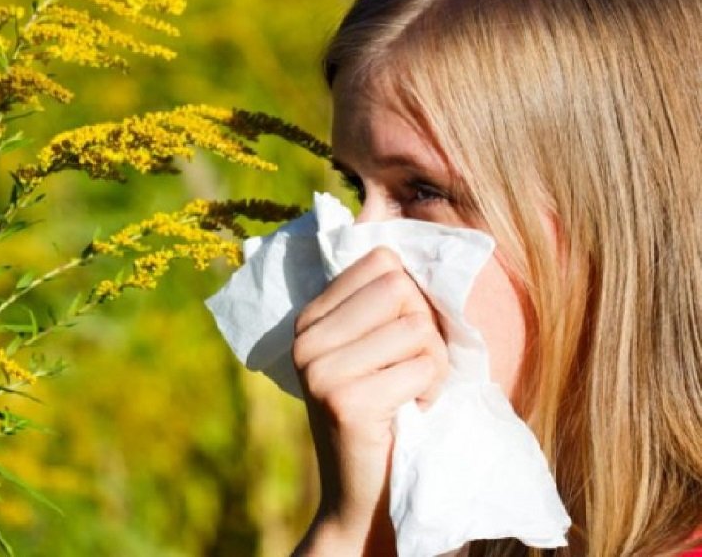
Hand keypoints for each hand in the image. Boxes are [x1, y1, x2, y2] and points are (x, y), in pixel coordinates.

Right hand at [290, 247, 448, 555]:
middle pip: (401, 290)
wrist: (364, 496)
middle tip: (406, 371)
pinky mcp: (346, 400)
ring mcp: (320, 370)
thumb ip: (383, 303)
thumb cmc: (387, 414)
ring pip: (417, 328)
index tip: (398, 340)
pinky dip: (430, 391)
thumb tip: (416, 241)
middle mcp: (306, 340)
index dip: (410, 297)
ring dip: (430, 366)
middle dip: (425, 330)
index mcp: (309, 318)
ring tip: (406, 394)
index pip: (381, 261)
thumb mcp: (374, 350)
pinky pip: (423, 366)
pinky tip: (407, 413)